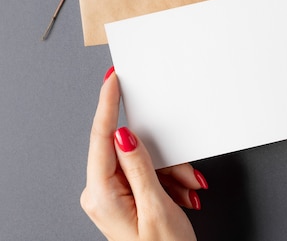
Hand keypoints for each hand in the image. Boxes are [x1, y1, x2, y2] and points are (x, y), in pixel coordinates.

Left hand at [81, 67, 207, 240]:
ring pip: (146, 162)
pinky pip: (148, 173)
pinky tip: (181, 196)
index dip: (107, 104)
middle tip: (185, 176)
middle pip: (132, 151)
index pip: (102, 138)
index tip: (112, 79)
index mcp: (101, 194)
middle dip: (165, 159)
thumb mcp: (157, 207)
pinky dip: (170, 180)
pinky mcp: (125, 195)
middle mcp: (101, 193)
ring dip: (172, 174)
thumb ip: (140, 167)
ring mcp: (112, 195)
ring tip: (186, 194)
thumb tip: (124, 134)